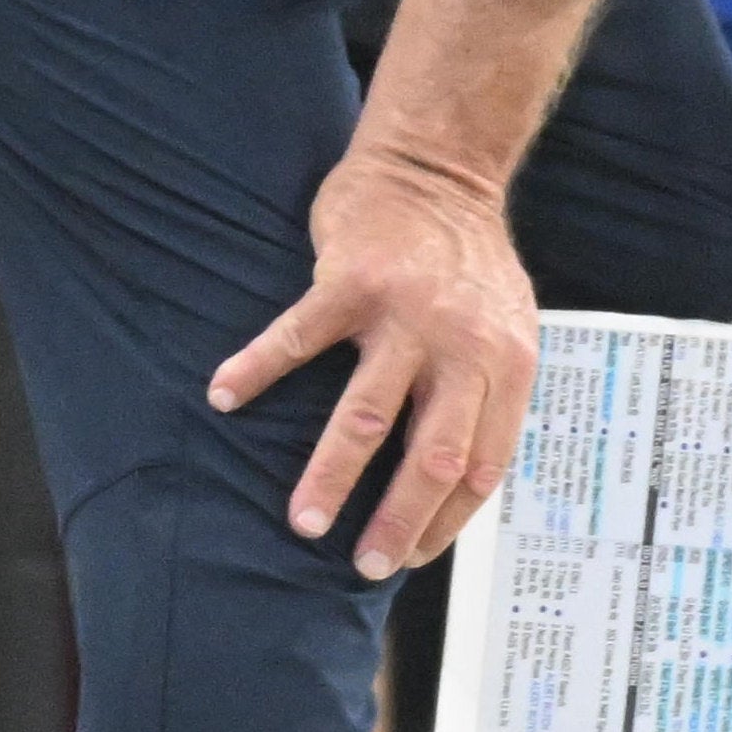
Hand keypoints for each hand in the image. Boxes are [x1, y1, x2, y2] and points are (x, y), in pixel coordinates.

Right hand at [211, 143, 538, 576]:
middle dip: (396, 521)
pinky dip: (256, 370)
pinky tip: (224, 396)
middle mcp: (465, 345)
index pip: (482, 466)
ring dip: (331, 477)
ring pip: (367, 416)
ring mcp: (408, 313)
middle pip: (433, 456)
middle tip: (363, 566)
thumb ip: (490, 392)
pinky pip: (297, 339)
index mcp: (508, 364)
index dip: (445, 520)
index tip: (409, 557)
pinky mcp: (353, 280)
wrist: (439, 165)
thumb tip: (463, 480)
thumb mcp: (507, 326)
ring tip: (302, 522)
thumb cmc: (467, 258)